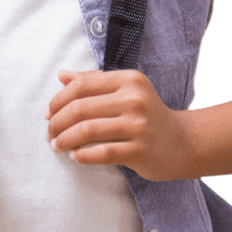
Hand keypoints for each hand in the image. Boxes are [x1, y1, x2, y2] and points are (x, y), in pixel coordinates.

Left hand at [44, 69, 195, 181]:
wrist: (183, 142)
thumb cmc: (147, 114)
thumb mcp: (126, 90)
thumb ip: (94, 81)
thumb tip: (61, 75)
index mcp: (129, 80)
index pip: (82, 85)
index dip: (59, 99)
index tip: (48, 113)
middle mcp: (135, 99)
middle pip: (81, 108)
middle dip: (57, 122)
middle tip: (49, 133)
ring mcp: (139, 125)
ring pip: (88, 131)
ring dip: (65, 140)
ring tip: (56, 145)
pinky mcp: (141, 150)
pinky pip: (103, 153)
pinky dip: (83, 155)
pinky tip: (75, 156)